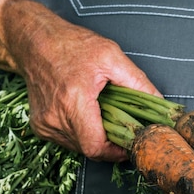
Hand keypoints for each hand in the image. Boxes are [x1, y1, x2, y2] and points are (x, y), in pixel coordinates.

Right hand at [8, 7, 159, 160]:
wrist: (33, 42)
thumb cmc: (71, 45)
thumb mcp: (111, 56)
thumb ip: (137, 82)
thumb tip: (159, 103)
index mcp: (73, 101)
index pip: (95, 146)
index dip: (116, 151)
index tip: (130, 143)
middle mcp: (55, 117)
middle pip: (90, 149)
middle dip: (109, 141)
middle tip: (121, 124)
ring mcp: (45, 124)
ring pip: (79, 147)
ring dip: (95, 136)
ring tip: (101, 112)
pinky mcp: (40, 126)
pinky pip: (68, 140)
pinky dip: (81, 132)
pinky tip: (85, 112)